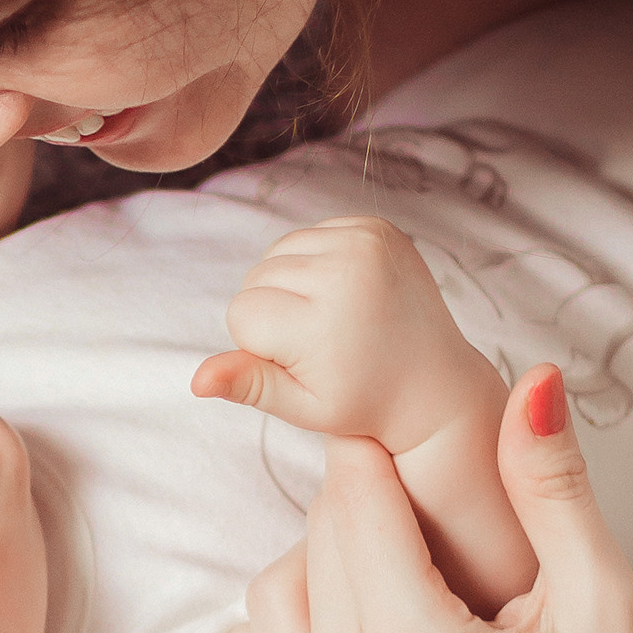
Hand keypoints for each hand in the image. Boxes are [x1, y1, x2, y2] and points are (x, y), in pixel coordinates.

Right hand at [194, 217, 502, 457]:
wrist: (435, 380)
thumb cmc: (363, 401)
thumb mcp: (303, 405)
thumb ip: (249, 384)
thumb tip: (196, 380)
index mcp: (322, 321)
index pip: (241, 314)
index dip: (260, 344)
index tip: (302, 362)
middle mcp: (345, 271)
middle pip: (256, 278)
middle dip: (273, 310)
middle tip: (319, 342)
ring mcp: (365, 242)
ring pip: (278, 252)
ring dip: (290, 282)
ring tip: (328, 316)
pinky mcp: (376, 227)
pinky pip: (311, 234)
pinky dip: (316, 261)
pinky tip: (343, 292)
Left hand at [199, 366, 632, 632]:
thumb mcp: (600, 592)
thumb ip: (551, 483)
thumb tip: (529, 376)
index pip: (353, 503)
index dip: (384, 465)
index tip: (417, 464)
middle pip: (313, 546)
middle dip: (360, 513)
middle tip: (420, 526)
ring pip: (269, 604)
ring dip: (317, 573)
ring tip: (394, 582)